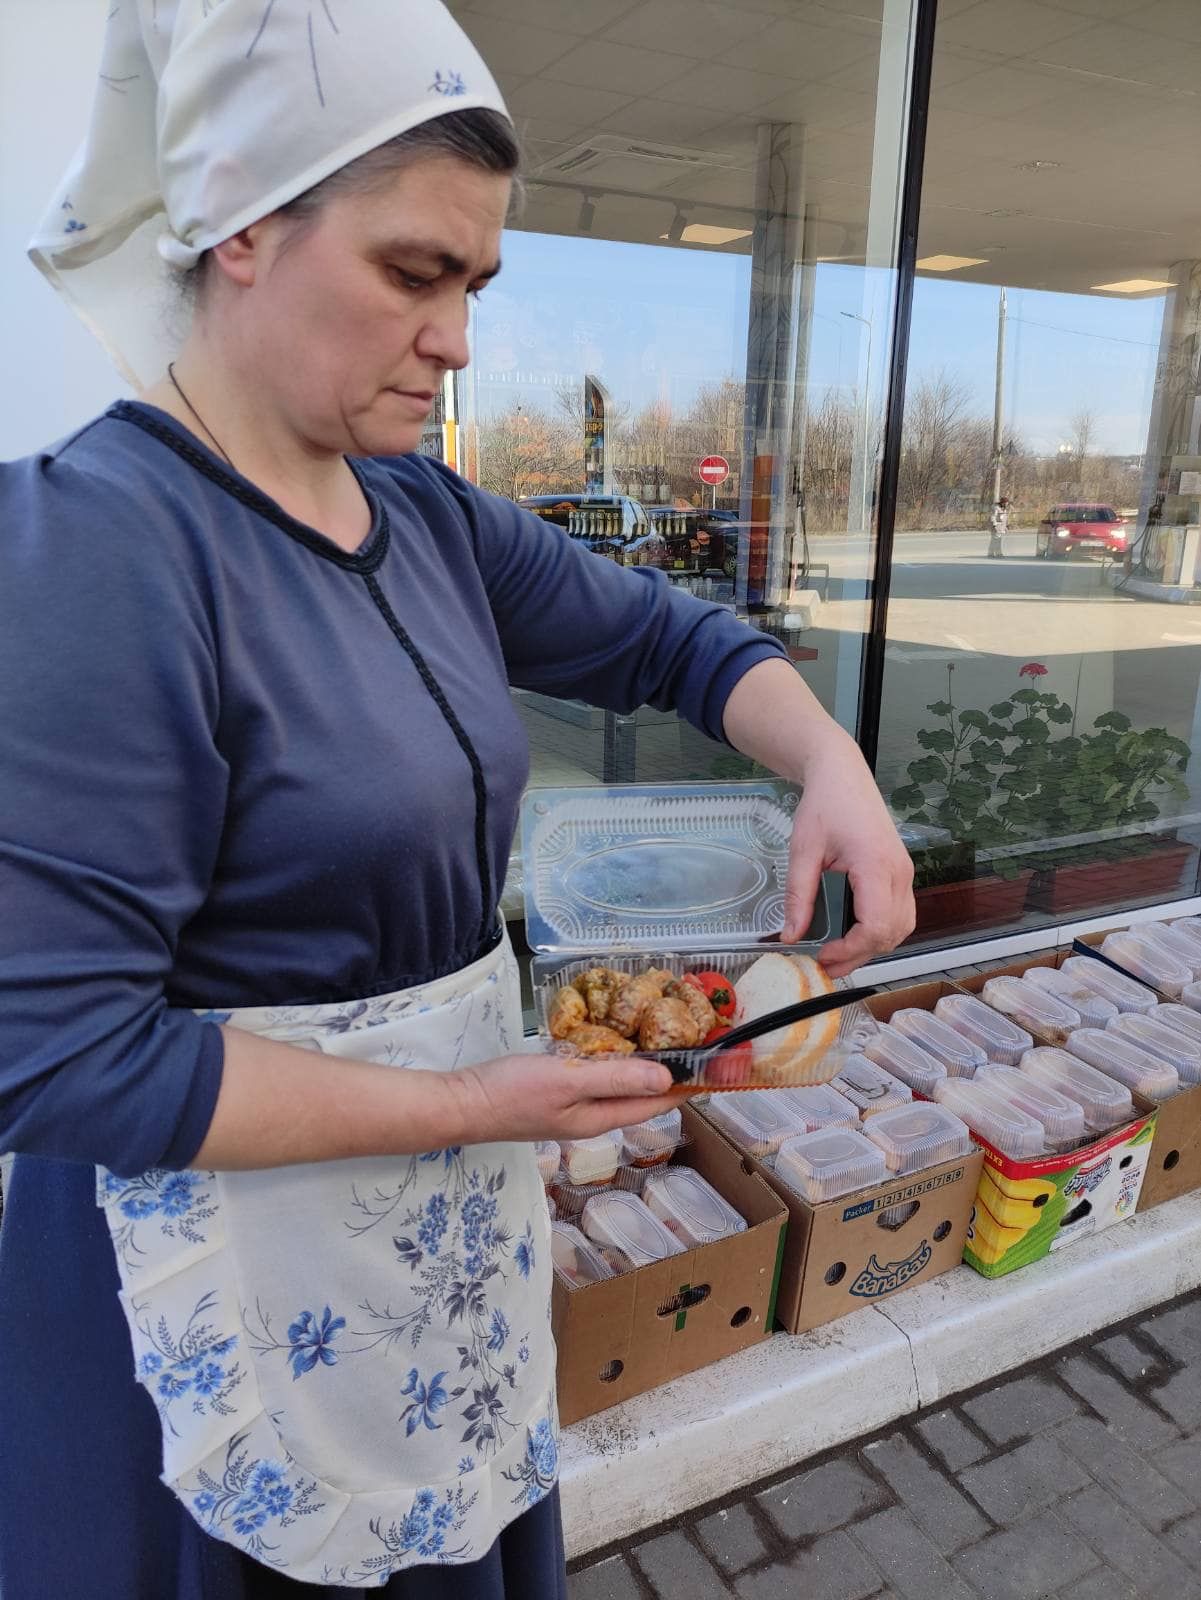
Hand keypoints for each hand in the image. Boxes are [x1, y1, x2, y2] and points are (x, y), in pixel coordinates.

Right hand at [449, 1052, 680, 1144]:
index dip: (686, 1083)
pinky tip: (608, 1043)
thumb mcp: (568, 1080)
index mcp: (601, 1117)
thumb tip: (668, 1077)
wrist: (461, 1104)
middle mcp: (592, 1116)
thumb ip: (617, 1078)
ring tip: (659, 1037)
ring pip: (617, 1086)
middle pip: (640, 1095)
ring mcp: (572, 1107)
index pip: (656, 1101)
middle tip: (689, 1040)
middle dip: (667, 1072)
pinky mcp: (554, 1094)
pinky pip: (595, 1078)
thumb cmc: (513, 1093)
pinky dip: (610, 1061)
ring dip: (640, 1066)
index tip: (712, 1062)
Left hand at [783, 727, 914, 975]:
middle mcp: (899, 872)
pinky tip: (854, 934)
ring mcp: (904, 872)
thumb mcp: (802, 850)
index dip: (850, 950)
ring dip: (874, 946)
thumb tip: (791, 937)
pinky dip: (881, 931)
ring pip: (902, 927)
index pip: (875, 925)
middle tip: (826, 964)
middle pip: (892, 933)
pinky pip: (901, 913)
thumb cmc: (824, 805)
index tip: (822, 956)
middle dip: (860, 956)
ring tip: (839, 955)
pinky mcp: (901, 872)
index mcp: (875, 865)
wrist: (842, 774)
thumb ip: (798, 896)